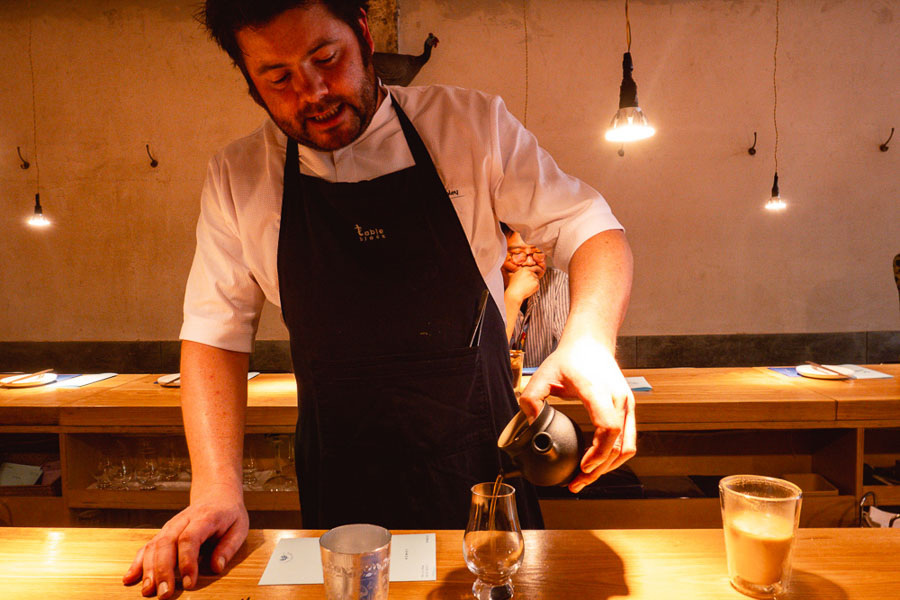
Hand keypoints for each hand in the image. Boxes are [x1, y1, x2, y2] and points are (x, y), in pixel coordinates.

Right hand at [122, 484, 247, 597]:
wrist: (216, 495)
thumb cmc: (228, 514)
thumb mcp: (239, 527)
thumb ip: (228, 547)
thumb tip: (217, 567)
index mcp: (205, 517)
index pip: (190, 538)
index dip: (187, 562)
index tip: (190, 583)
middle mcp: (183, 521)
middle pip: (167, 544)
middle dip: (163, 571)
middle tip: (164, 594)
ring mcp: (170, 526)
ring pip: (154, 546)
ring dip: (148, 570)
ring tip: (147, 591)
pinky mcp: (163, 533)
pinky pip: (147, 547)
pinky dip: (137, 562)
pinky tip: (129, 578)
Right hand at [505, 267, 541, 302]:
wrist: (514, 293)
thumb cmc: (513, 286)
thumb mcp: (514, 275)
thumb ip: (520, 272)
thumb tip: (523, 272)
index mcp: (525, 269)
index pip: (535, 267)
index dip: (538, 269)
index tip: (539, 271)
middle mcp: (530, 272)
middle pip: (535, 275)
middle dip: (533, 279)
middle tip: (529, 284)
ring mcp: (534, 278)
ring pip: (537, 280)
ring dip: (533, 284)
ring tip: (526, 288)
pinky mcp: (536, 284)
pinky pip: (537, 285)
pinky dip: (534, 288)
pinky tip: (528, 290)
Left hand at [518, 336, 635, 493]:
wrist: (591, 342)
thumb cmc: (570, 358)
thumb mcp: (542, 374)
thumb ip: (531, 397)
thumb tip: (531, 422)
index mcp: (598, 390)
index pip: (608, 427)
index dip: (598, 452)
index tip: (582, 466)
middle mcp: (618, 398)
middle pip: (619, 445)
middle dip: (599, 469)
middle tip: (577, 482)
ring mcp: (627, 404)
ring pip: (627, 447)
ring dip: (608, 467)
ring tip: (585, 478)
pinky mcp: (628, 409)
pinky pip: (627, 440)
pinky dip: (613, 456)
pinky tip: (596, 464)